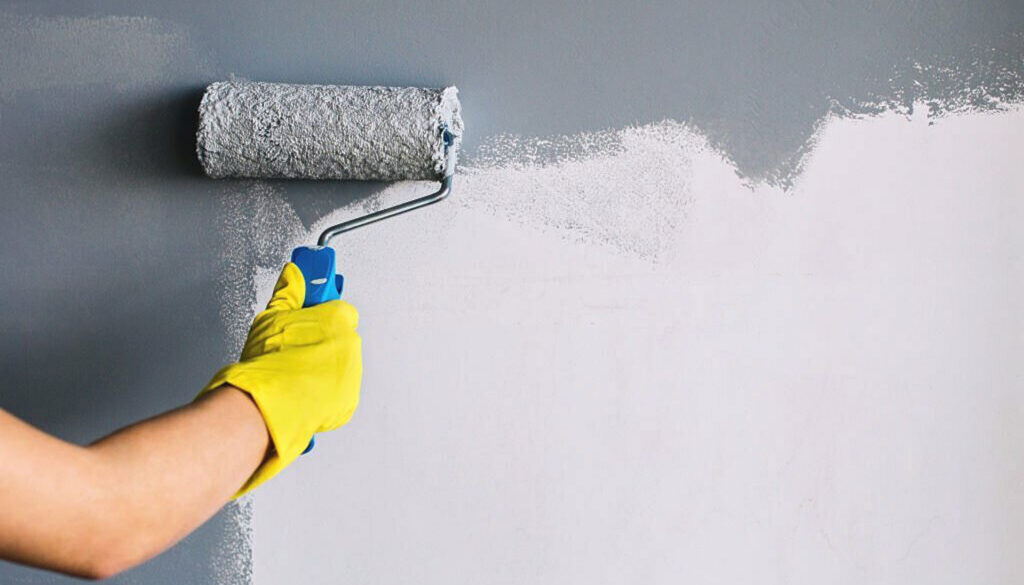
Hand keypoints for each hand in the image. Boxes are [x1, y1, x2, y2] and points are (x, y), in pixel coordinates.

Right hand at [201, 262, 361, 495]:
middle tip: (297, 351)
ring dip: (325, 370)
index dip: (324, 316)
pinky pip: (338, 394)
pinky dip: (324, 395)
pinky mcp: (348, 402)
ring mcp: (352, 375)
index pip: (340, 310)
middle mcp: (351, 345)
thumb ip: (288, 292)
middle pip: (342, 339)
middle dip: (323, 343)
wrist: (269, 401)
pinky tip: (303, 392)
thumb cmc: (270, 358)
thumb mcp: (271, 316)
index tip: (313, 320)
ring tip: (296, 375)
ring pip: (341, 367)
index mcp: (338, 319)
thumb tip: (293, 275)